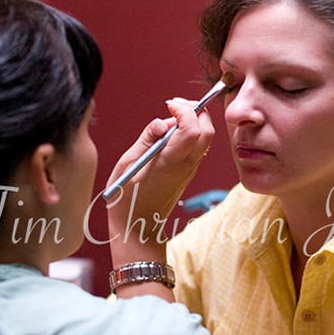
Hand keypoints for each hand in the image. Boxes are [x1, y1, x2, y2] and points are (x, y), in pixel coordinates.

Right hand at [106, 98, 213, 264]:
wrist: (137, 229)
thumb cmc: (126, 199)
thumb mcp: (128, 165)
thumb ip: (147, 140)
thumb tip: (162, 121)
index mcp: (170, 162)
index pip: (192, 128)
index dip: (184, 110)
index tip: (169, 105)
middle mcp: (185, 166)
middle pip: (207, 130)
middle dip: (196, 111)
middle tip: (175, 106)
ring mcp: (189, 171)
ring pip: (205, 139)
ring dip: (194, 122)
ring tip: (171, 119)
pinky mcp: (187, 175)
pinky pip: (197, 148)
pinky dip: (190, 134)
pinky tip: (170, 136)